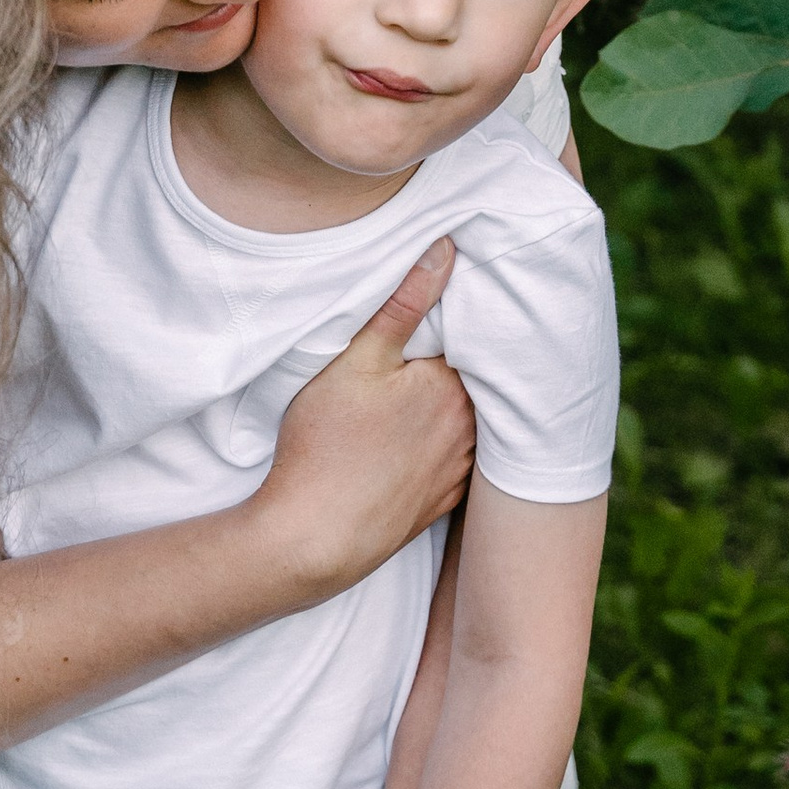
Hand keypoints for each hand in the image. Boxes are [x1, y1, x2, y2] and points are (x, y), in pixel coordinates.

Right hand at [252, 240, 473, 598]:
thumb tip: (446, 247)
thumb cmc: (324, 446)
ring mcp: (459, 469)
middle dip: (460, 358)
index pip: (471, 336)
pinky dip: (449, 443)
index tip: (441, 306)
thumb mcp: (355, 361)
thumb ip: (404, 303)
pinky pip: (459, 459)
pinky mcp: (443, 501)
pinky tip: (420, 439)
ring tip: (423, 389)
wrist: (312, 540)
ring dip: (457, 404)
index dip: (454, 319)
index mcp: (451, 386)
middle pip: (475, 378)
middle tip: (426, 345)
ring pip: (470, 419)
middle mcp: (469, 428)